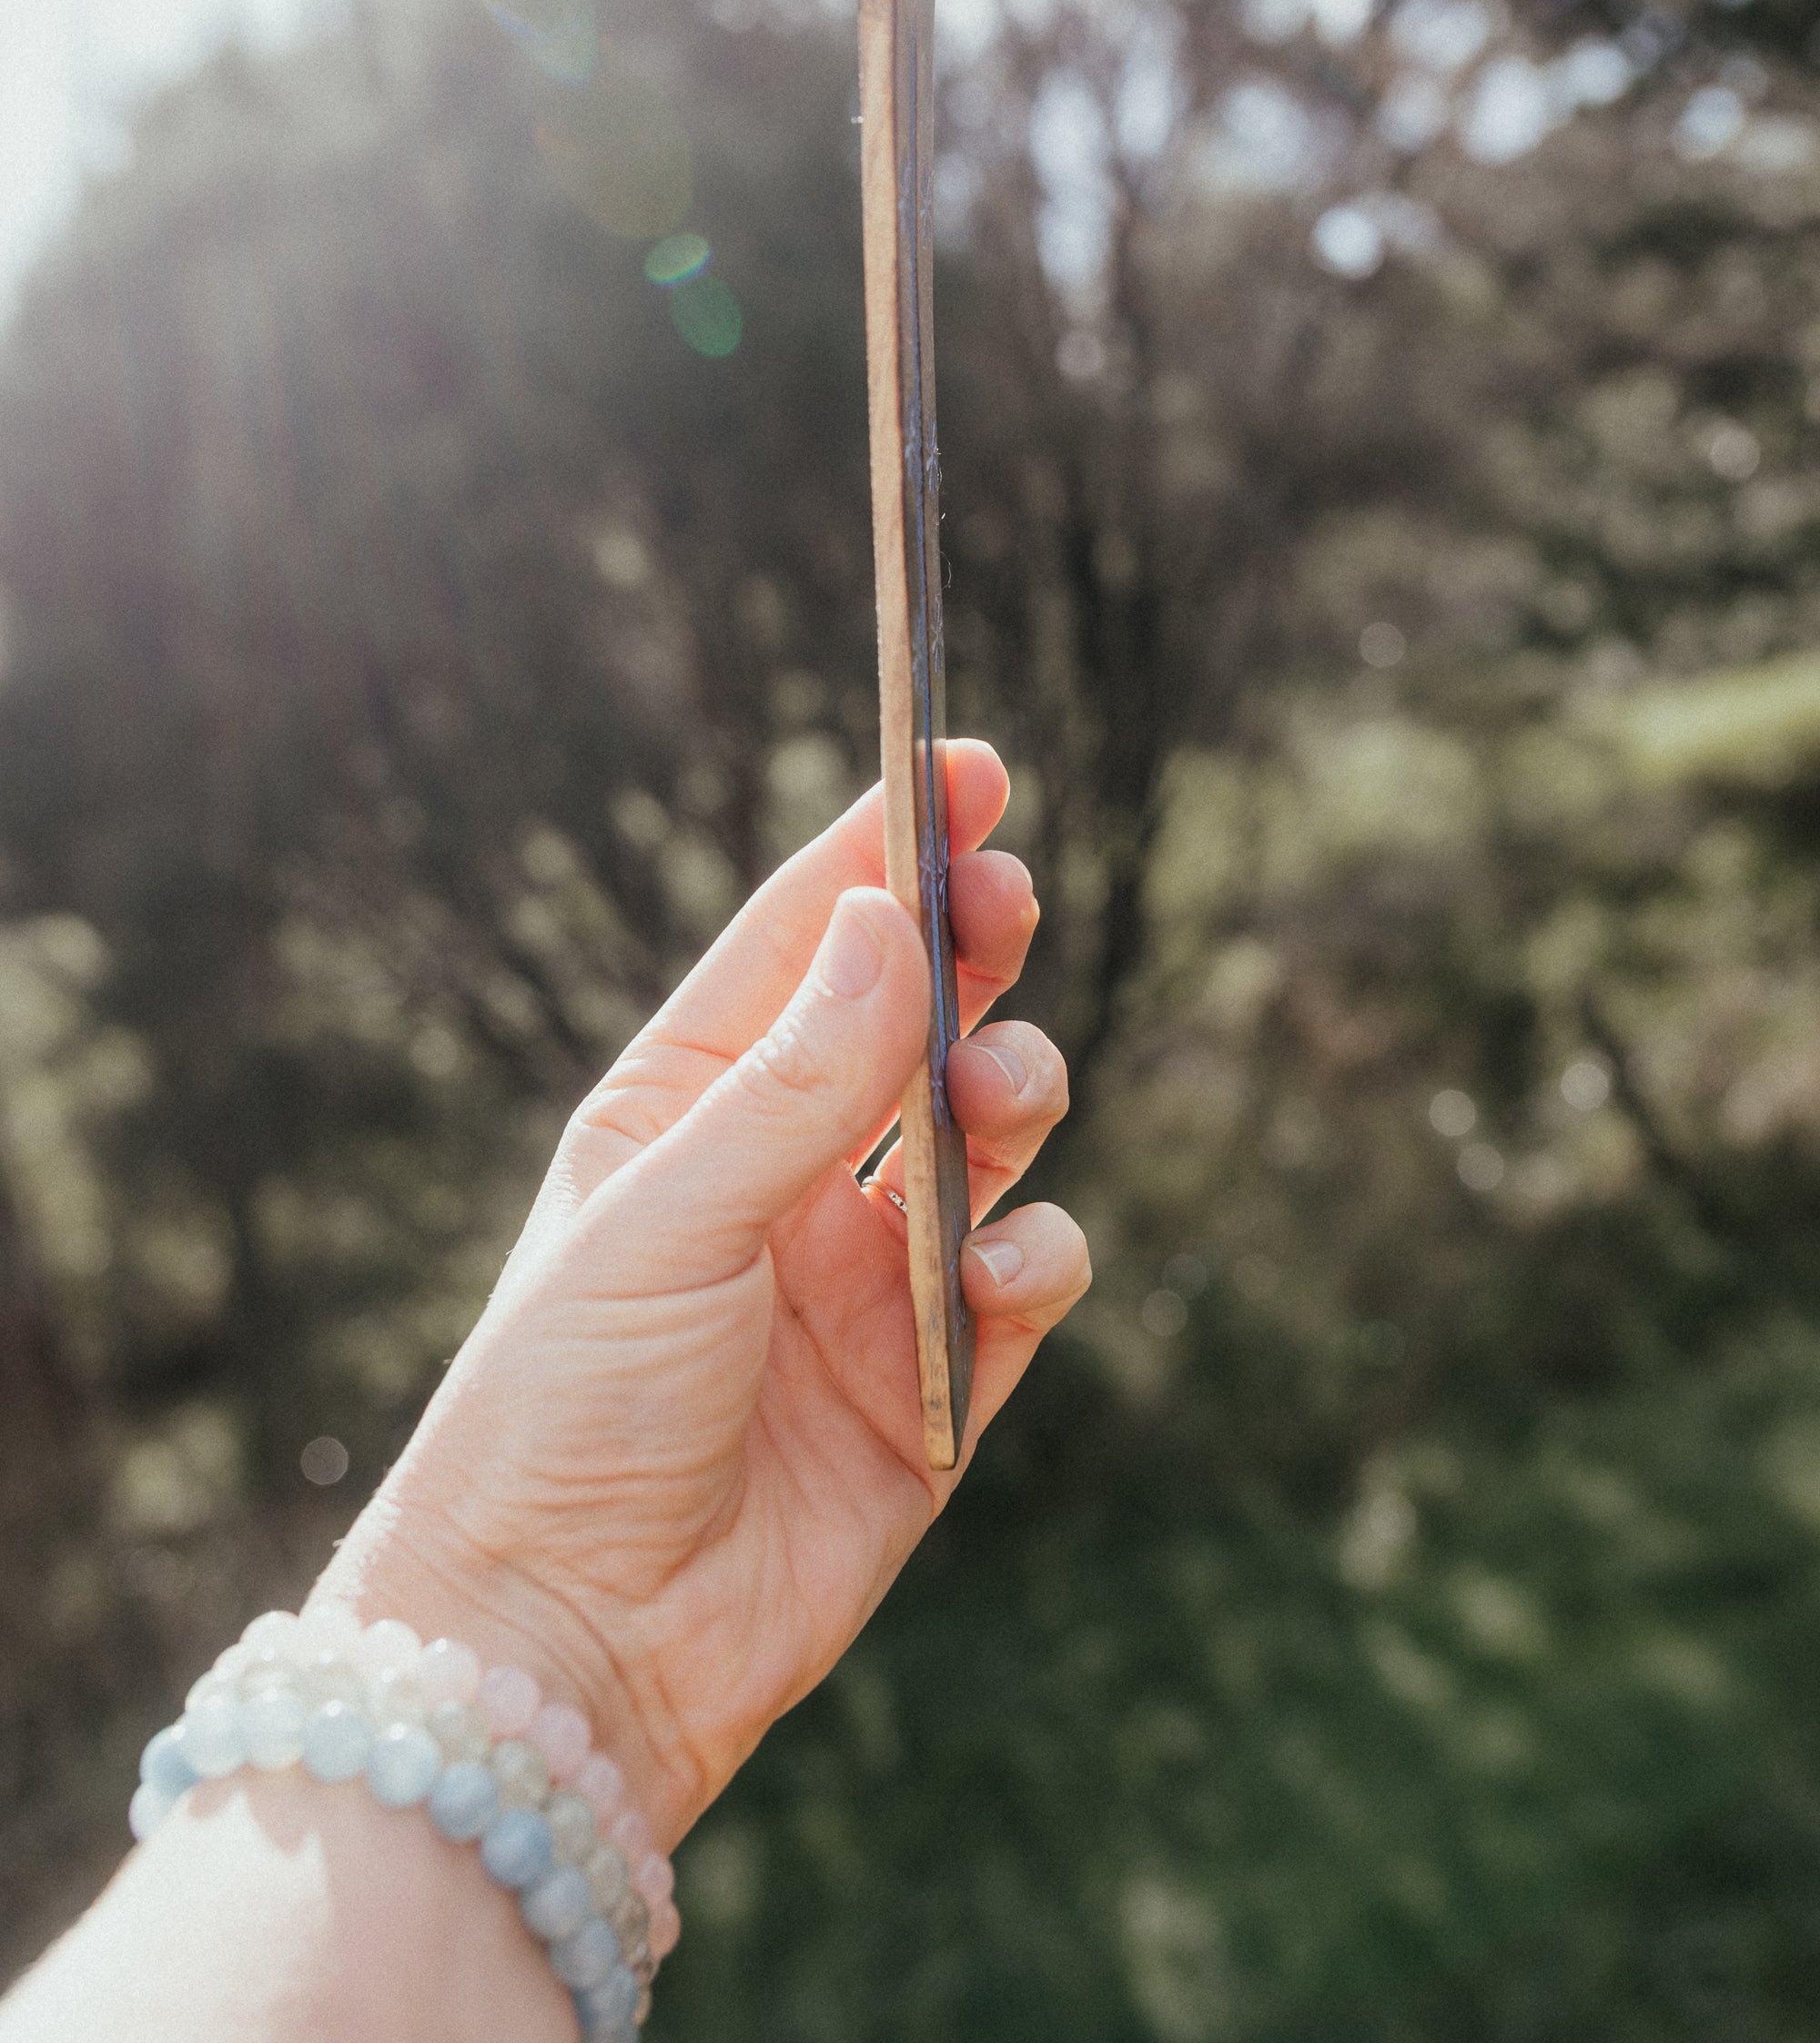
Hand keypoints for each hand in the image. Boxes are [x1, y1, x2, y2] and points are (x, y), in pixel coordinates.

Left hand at [319, 741, 1087, 1848]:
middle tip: (1007, 901)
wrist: (567, 1654)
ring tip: (1000, 1095)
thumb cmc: (564, 1414)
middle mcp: (785, 1173)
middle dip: (972, 948)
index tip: (971, 759)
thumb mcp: (665, 1220)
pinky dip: (1036, 1250)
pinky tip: (1002, 1263)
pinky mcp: (935, 1386)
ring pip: (986, 1129)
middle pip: (914, 1016)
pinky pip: (1022, 1276)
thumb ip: (795, 1082)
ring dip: (1014, 1087)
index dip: (888, 842)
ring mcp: (866, 1278)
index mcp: (686, 1106)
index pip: (805, 938)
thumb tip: (889, 923)